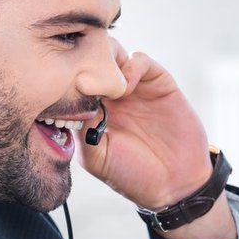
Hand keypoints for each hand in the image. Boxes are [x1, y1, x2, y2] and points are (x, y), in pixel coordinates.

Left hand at [79, 40, 211, 209]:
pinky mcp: (158, 84)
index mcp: (91, 110)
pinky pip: (140, 61)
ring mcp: (134, 87)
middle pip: (90, 59)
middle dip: (83, 61)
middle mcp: (110, 95)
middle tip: (83, 80)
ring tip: (105, 84)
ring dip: (106, 60)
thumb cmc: (133, 175)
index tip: (63, 88)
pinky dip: (131, 65)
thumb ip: (82, 129)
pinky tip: (127, 86)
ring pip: (113, 54)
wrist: (175, 184)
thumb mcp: (96, 158)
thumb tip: (72, 98)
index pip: (71, 79)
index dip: (66, 77)